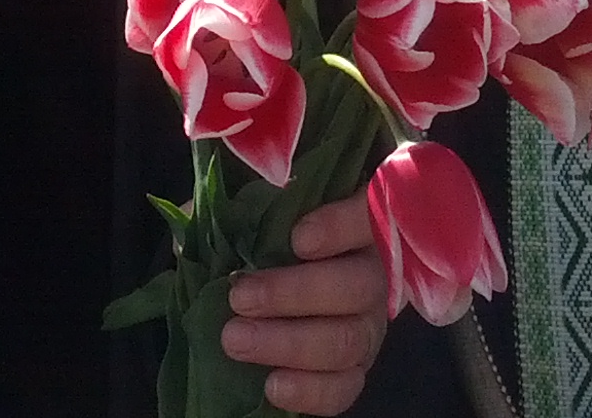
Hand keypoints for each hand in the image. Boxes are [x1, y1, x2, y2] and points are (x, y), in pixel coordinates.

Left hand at [221, 194, 388, 414]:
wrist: (285, 285)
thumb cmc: (274, 232)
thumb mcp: (262, 203)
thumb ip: (250, 199)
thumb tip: (215, 205)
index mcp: (361, 221)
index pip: (369, 215)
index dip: (341, 227)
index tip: (298, 238)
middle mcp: (376, 272)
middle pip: (357, 285)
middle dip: (294, 294)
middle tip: (241, 297)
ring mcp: (370, 322)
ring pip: (349, 339)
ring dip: (289, 343)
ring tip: (236, 341)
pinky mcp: (356, 365)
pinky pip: (346, 387)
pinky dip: (311, 391)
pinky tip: (273, 385)